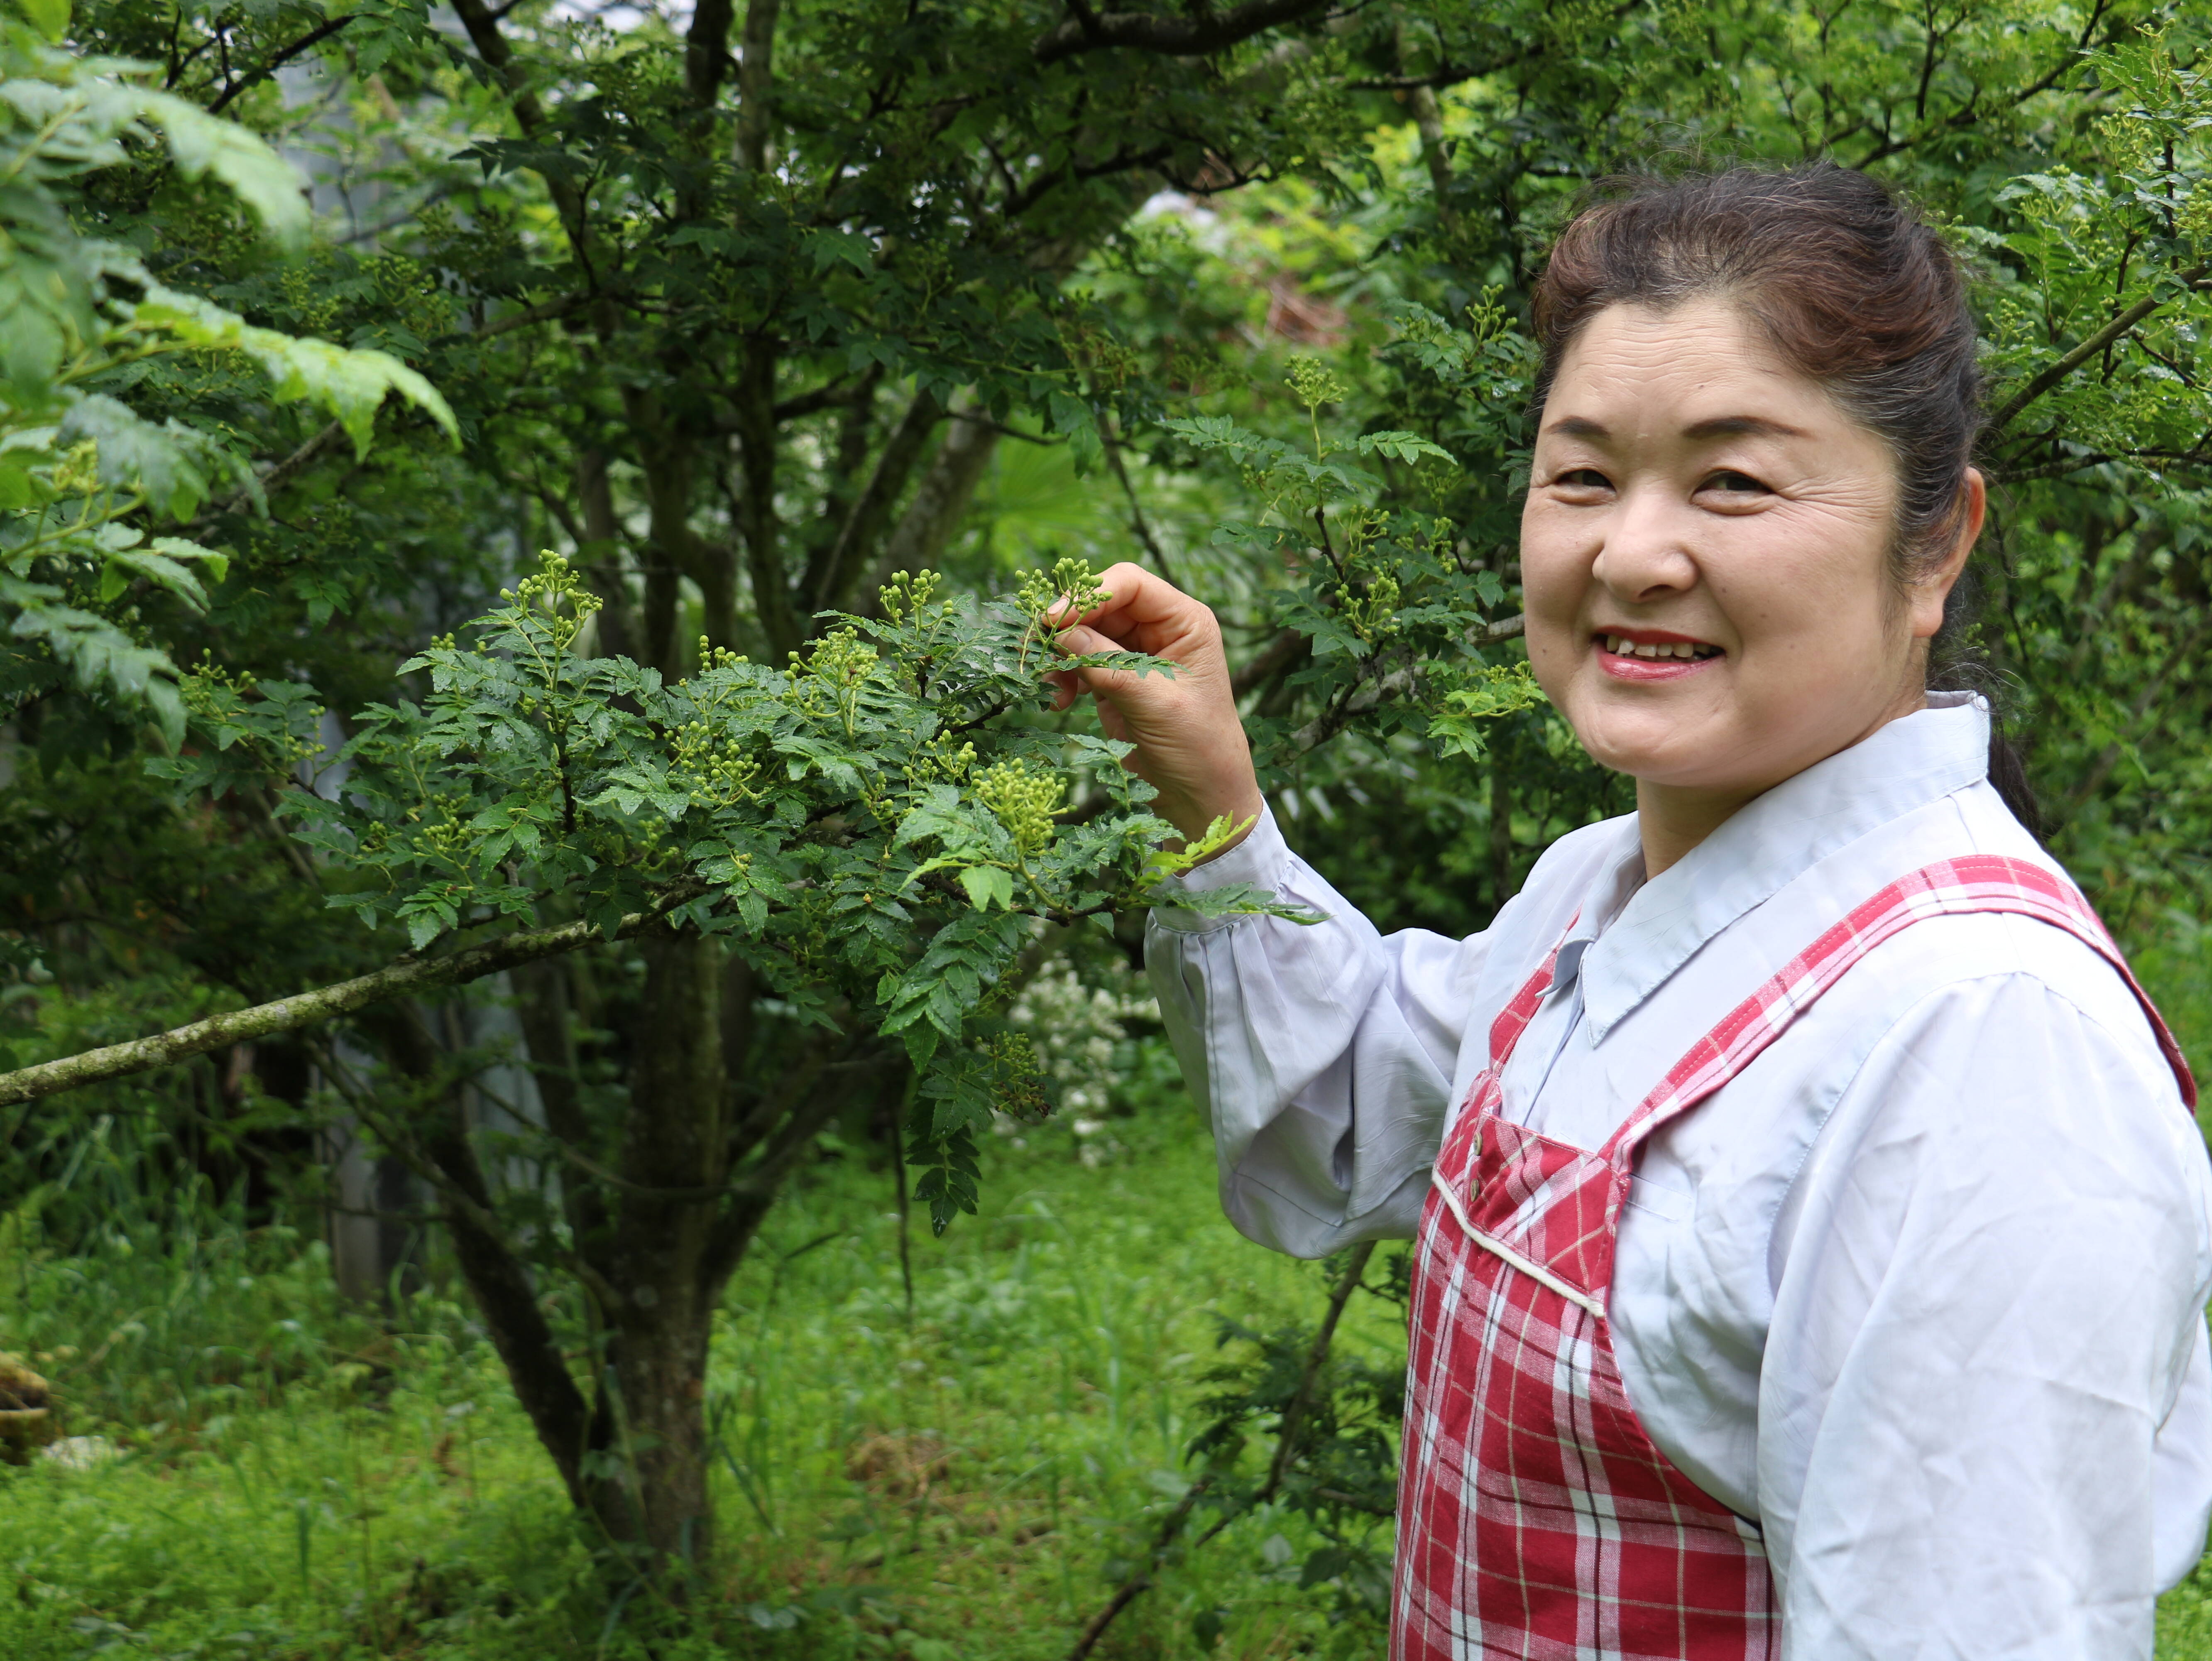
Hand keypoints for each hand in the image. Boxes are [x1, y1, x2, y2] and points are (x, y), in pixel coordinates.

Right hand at [1044, 562, 1264, 853]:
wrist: (1202, 800)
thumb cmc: (1198, 748)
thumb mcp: (1154, 703)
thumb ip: (1108, 665)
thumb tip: (1060, 631)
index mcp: (1185, 622)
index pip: (1130, 584)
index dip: (1088, 595)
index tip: (1054, 620)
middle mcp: (1162, 630)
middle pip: (1101, 605)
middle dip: (1068, 626)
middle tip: (1038, 651)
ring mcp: (1137, 655)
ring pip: (1085, 633)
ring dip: (1061, 655)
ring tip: (1049, 685)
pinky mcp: (1117, 681)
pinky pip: (1080, 663)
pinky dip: (1064, 677)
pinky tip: (1059, 702)